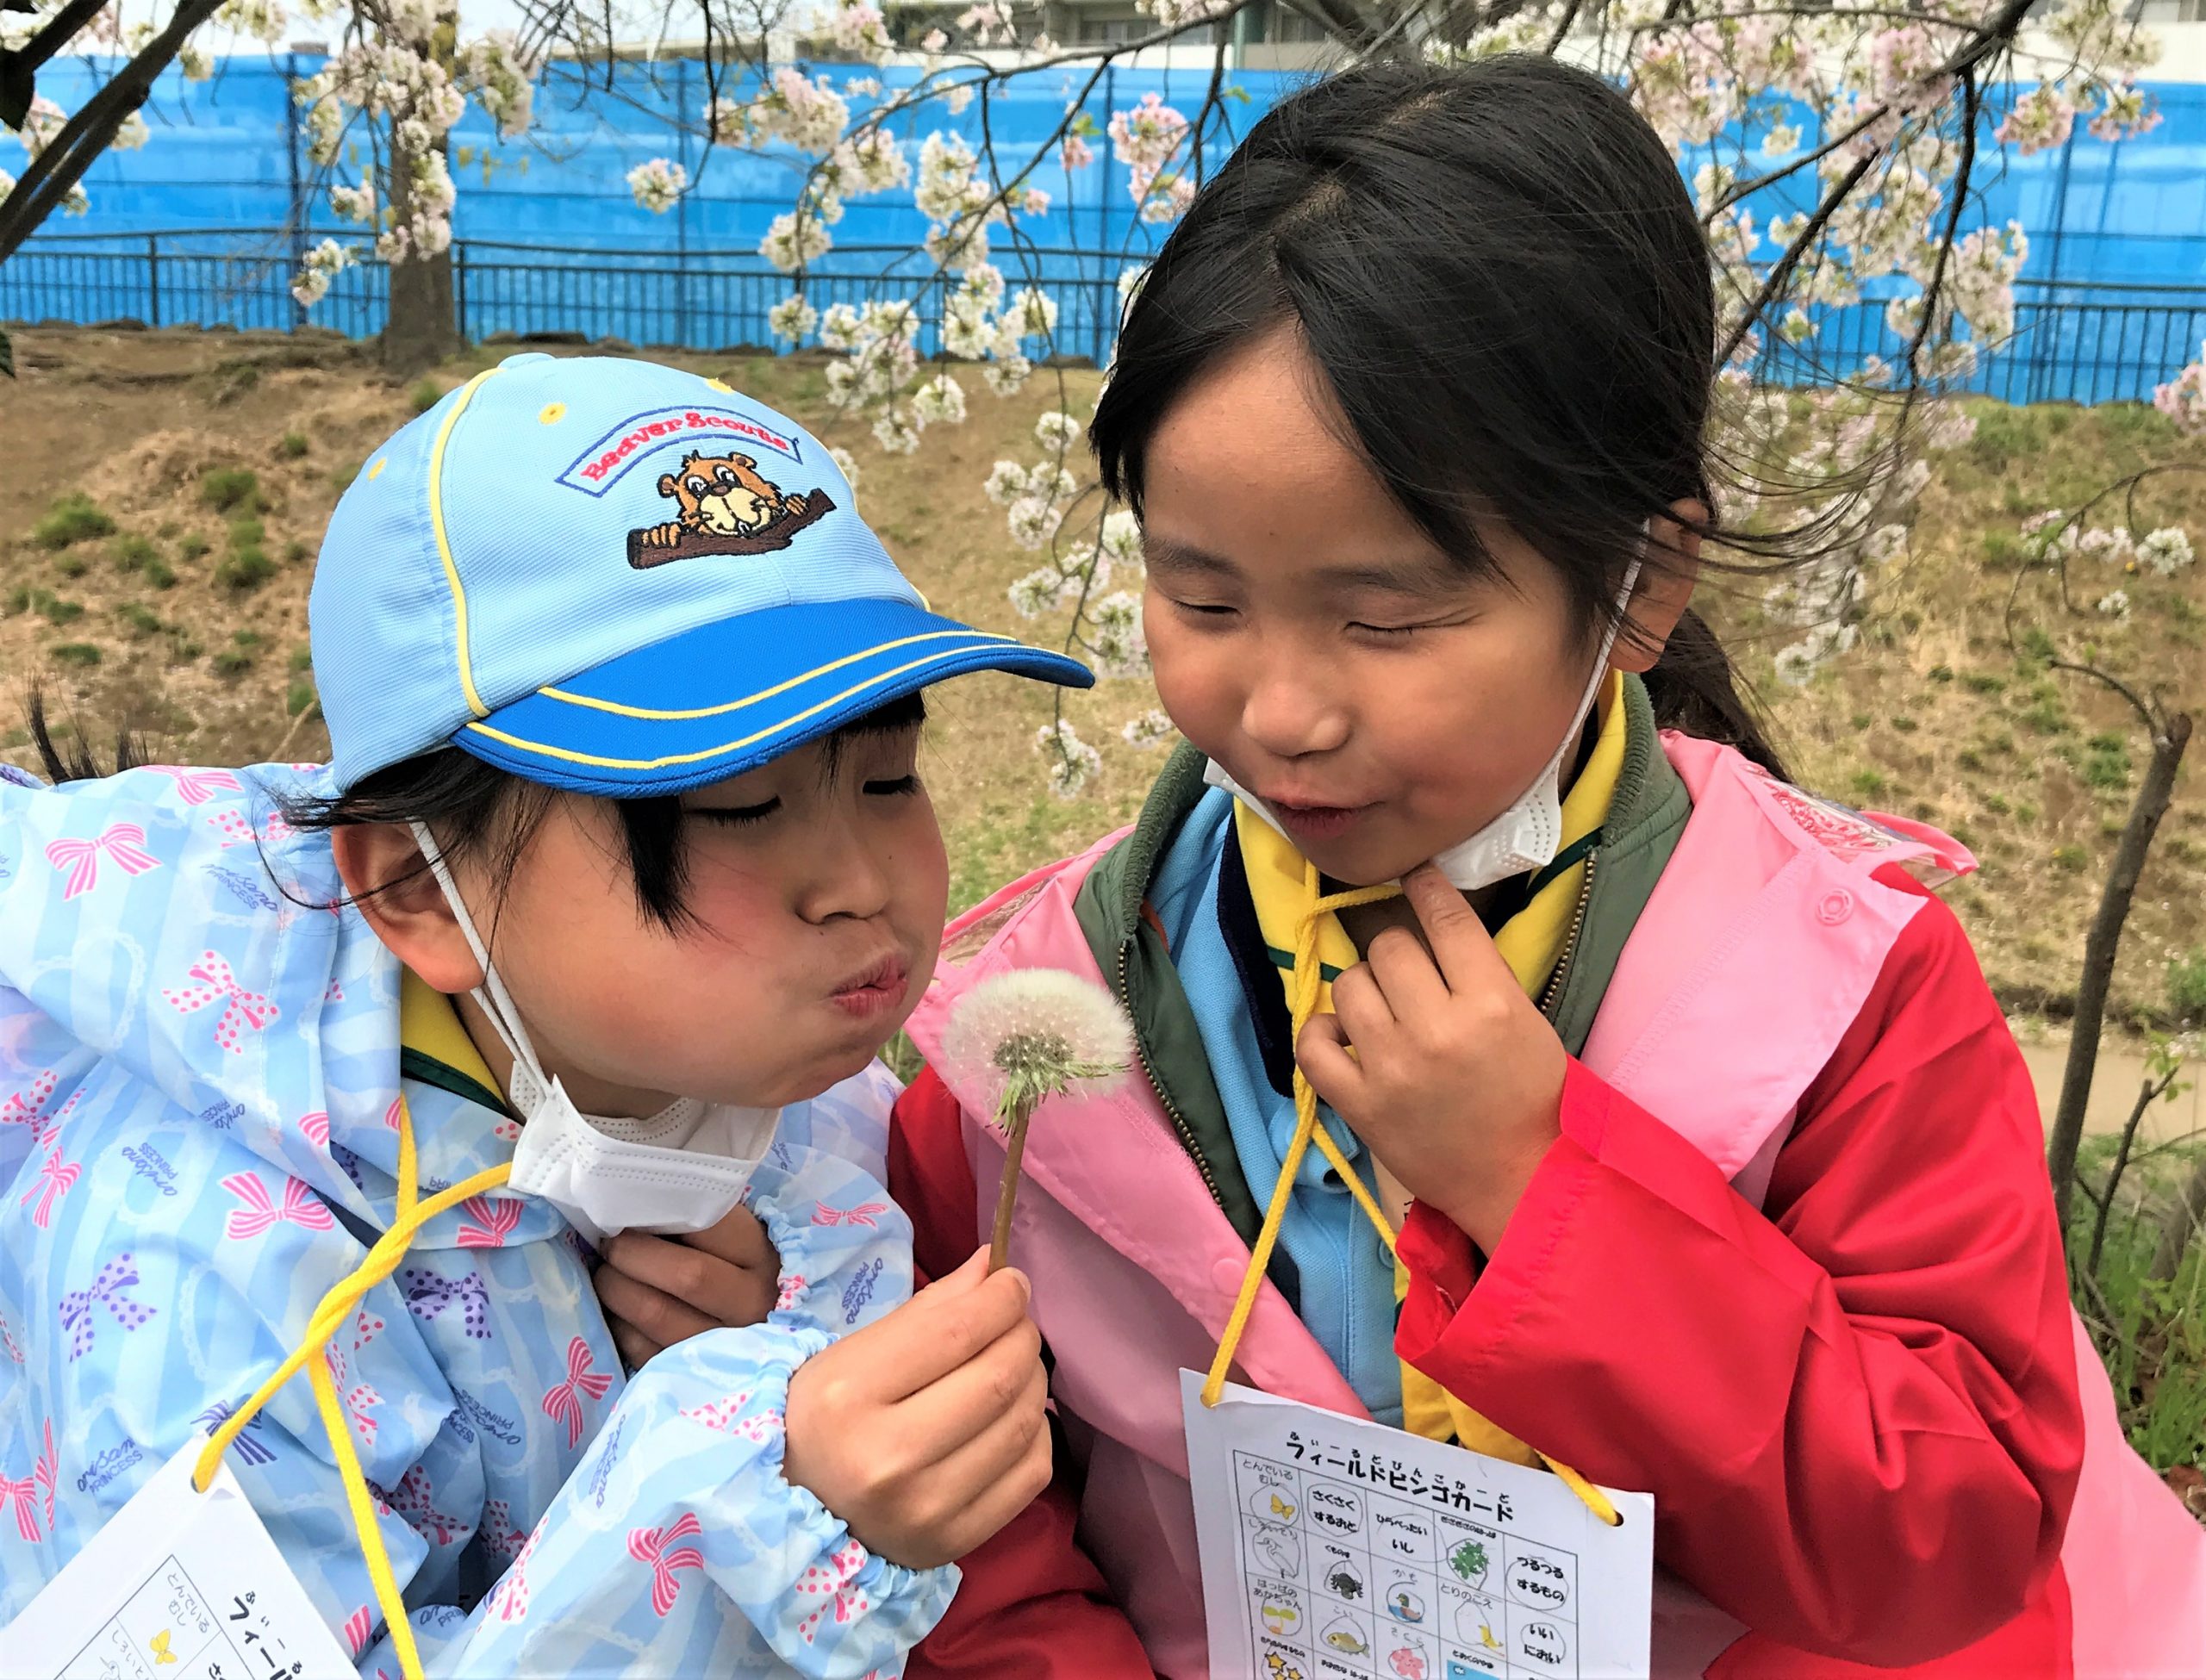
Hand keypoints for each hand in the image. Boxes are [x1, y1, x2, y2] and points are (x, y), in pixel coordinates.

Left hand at [595, 1205, 780, 1368]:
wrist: (756, 1324)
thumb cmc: (732, 1267)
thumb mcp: (733, 1237)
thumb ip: (699, 1220)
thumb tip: (634, 1204)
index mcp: (763, 1256)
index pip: (712, 1225)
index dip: (664, 1211)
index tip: (634, 1207)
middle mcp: (752, 1303)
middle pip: (687, 1275)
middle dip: (633, 1254)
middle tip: (610, 1243)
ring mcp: (724, 1344)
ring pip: (656, 1313)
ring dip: (615, 1287)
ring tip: (607, 1272)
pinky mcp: (689, 1373)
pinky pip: (638, 1347)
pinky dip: (616, 1322)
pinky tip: (617, 1308)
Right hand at [784, 1247, 1050, 1569]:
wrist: (795, 1511)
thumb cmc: (827, 1417)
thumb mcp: (857, 1352)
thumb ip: (932, 1308)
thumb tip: (996, 1268)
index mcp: (850, 1395)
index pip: (958, 1331)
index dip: (1001, 1298)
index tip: (1012, 1283)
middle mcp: (888, 1458)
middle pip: (998, 1378)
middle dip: (1022, 1336)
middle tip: (1016, 1323)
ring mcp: (926, 1508)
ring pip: (1023, 1423)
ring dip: (1033, 1380)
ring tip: (1015, 1365)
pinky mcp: (955, 1541)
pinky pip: (1032, 1473)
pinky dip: (1036, 1432)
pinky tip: (1012, 1417)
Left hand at [1296, 863, 1566, 1253]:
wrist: (1520, 1180)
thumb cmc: (1532, 1098)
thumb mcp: (1526, 1022)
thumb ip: (1479, 974)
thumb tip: (1430, 921)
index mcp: (1490, 1005)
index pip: (1445, 918)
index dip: (1426, 887)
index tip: (1414, 878)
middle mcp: (1437, 1030)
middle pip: (1388, 947)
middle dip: (1397, 954)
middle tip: (1409, 977)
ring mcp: (1392, 1068)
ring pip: (1348, 985)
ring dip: (1362, 989)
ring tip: (1381, 1009)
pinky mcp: (1360, 1105)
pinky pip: (1312, 1045)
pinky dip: (1322, 1032)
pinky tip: (1342, 1035)